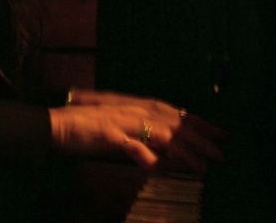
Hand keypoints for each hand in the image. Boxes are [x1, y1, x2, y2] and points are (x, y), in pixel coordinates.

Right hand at [49, 88, 225, 174]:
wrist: (54, 125)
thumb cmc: (85, 129)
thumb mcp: (118, 131)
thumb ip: (140, 138)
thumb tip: (164, 154)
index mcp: (134, 107)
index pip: (173, 112)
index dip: (198, 122)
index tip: (220, 133)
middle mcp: (131, 109)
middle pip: (172, 121)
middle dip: (199, 137)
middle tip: (221, 153)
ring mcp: (120, 120)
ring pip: (159, 133)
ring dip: (182, 150)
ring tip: (200, 167)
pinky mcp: (107, 133)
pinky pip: (131, 145)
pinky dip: (147, 156)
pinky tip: (159, 169)